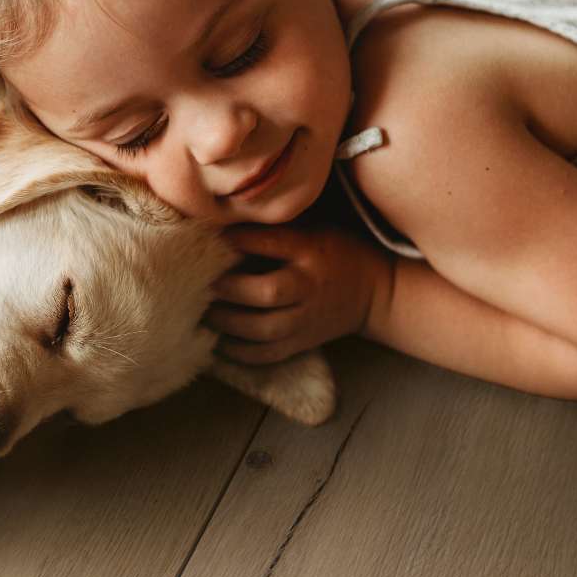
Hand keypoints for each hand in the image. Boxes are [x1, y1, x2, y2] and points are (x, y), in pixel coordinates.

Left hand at [206, 224, 392, 364]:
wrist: (374, 294)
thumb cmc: (336, 253)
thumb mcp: (316, 231)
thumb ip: (278, 230)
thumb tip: (225, 222)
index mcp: (312, 252)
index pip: (272, 243)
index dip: (239, 240)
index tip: (213, 236)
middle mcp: (309, 287)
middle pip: (267, 292)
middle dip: (230, 289)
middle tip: (202, 283)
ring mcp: (306, 320)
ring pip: (263, 329)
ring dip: (228, 323)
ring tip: (204, 312)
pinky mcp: (302, 343)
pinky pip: (267, 354)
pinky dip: (240, 352)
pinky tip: (218, 342)